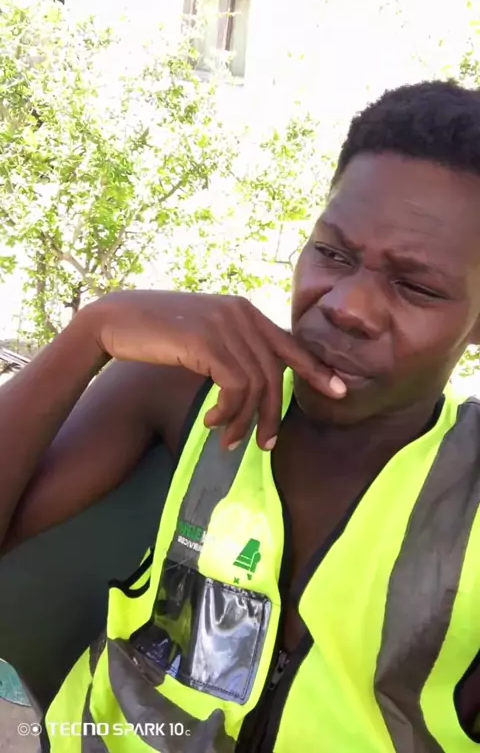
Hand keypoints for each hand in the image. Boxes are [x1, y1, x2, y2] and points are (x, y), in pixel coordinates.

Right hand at [89, 290, 345, 449]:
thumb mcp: (202, 336)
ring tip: (230, 441)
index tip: (339, 391)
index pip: (289, 343)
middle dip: (274, 414)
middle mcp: (241, 314)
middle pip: (275, 372)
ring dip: (244, 422)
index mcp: (244, 310)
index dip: (315, 369)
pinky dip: (228, 413)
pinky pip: (236, 388)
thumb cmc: (155, 333)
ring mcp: (225, 325)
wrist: (114, 320)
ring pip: (256, 385)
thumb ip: (230, 349)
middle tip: (266, 445)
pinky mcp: (208, 342)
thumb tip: (252, 383)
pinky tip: (212, 424)